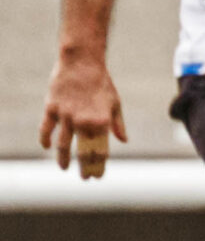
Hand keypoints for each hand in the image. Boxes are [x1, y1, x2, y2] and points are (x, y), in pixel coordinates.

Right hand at [39, 51, 124, 178]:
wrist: (82, 63)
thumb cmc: (102, 83)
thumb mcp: (115, 103)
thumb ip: (117, 124)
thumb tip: (123, 141)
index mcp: (102, 122)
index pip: (100, 151)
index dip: (98, 165)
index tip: (97, 176)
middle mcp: (83, 122)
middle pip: (82, 152)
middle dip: (84, 167)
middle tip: (84, 178)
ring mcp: (65, 116)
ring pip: (62, 144)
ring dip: (63, 159)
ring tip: (64, 168)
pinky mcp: (51, 108)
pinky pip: (46, 129)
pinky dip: (45, 139)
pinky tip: (46, 147)